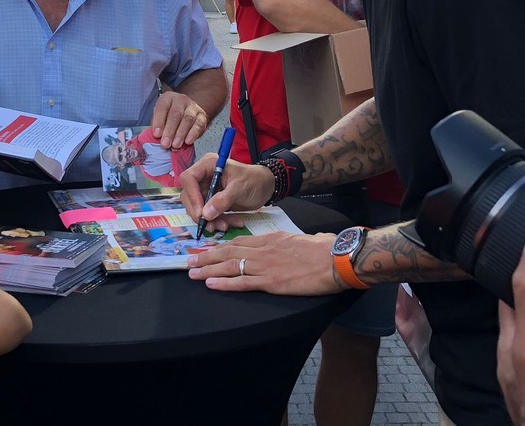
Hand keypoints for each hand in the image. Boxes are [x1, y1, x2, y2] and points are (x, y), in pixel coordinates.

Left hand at [150, 91, 207, 148]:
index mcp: (167, 98)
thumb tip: (150, 138)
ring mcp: (193, 107)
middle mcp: (181, 100)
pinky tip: (188, 141)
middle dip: (170, 130)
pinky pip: (199, 124)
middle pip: (176, 114)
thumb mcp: (160, 118)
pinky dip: (193, 133)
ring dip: (181, 133)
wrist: (187, 113)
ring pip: (188, 119)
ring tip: (175, 145)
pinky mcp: (202, 116)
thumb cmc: (169, 118)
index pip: (162, 107)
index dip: (159, 121)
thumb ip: (156, 127)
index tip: (157, 134)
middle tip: (165, 143)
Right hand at [179, 153, 273, 230]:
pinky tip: (233, 223)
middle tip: (210, 225)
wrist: (266, 187)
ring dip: (210, 220)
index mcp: (208, 166)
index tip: (201, 213)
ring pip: (199, 209)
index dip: (191, 196)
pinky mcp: (213, 202)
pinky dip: (219, 221)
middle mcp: (204, 177)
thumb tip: (206, 214)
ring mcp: (208, 190)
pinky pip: (209, 214)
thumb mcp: (240, 188)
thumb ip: (223, 200)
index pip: (188, 179)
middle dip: (199, 213)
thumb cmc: (254, 180)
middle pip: (189, 196)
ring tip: (225, 226)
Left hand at [186, 232, 343, 294]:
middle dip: (207, 257)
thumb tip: (289, 247)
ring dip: (209, 270)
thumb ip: (289, 243)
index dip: (219, 246)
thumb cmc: (324, 249)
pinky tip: (211, 284)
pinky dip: (225, 283)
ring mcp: (266, 266)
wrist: (335, 259)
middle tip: (189, 260)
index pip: (239, 242)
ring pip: (230, 266)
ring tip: (192, 273)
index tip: (205, 249)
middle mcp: (264, 250)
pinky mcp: (271, 282)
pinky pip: (243, 282)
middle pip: (229, 252)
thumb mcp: (301, 240)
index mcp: (271, 239)